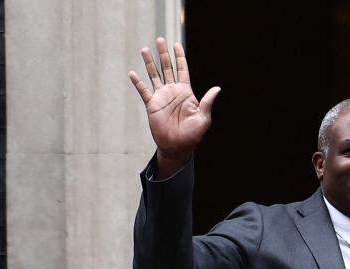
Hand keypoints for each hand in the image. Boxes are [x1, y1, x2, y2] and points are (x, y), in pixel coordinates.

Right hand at [128, 38, 219, 177]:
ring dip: (150, 63)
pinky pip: (144, 91)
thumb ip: (208, 102)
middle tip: (160, 40)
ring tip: (145, 49)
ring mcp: (162, 97)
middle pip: (168, 68)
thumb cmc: (193, 135)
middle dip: (164, 54)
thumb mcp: (203, 118)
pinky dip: (138, 82)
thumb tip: (217, 88)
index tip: (177, 45)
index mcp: (186, 93)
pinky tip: (132, 73)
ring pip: (154, 75)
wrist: (178, 147)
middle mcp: (173, 92)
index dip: (180, 57)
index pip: (182, 70)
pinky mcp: (152, 105)